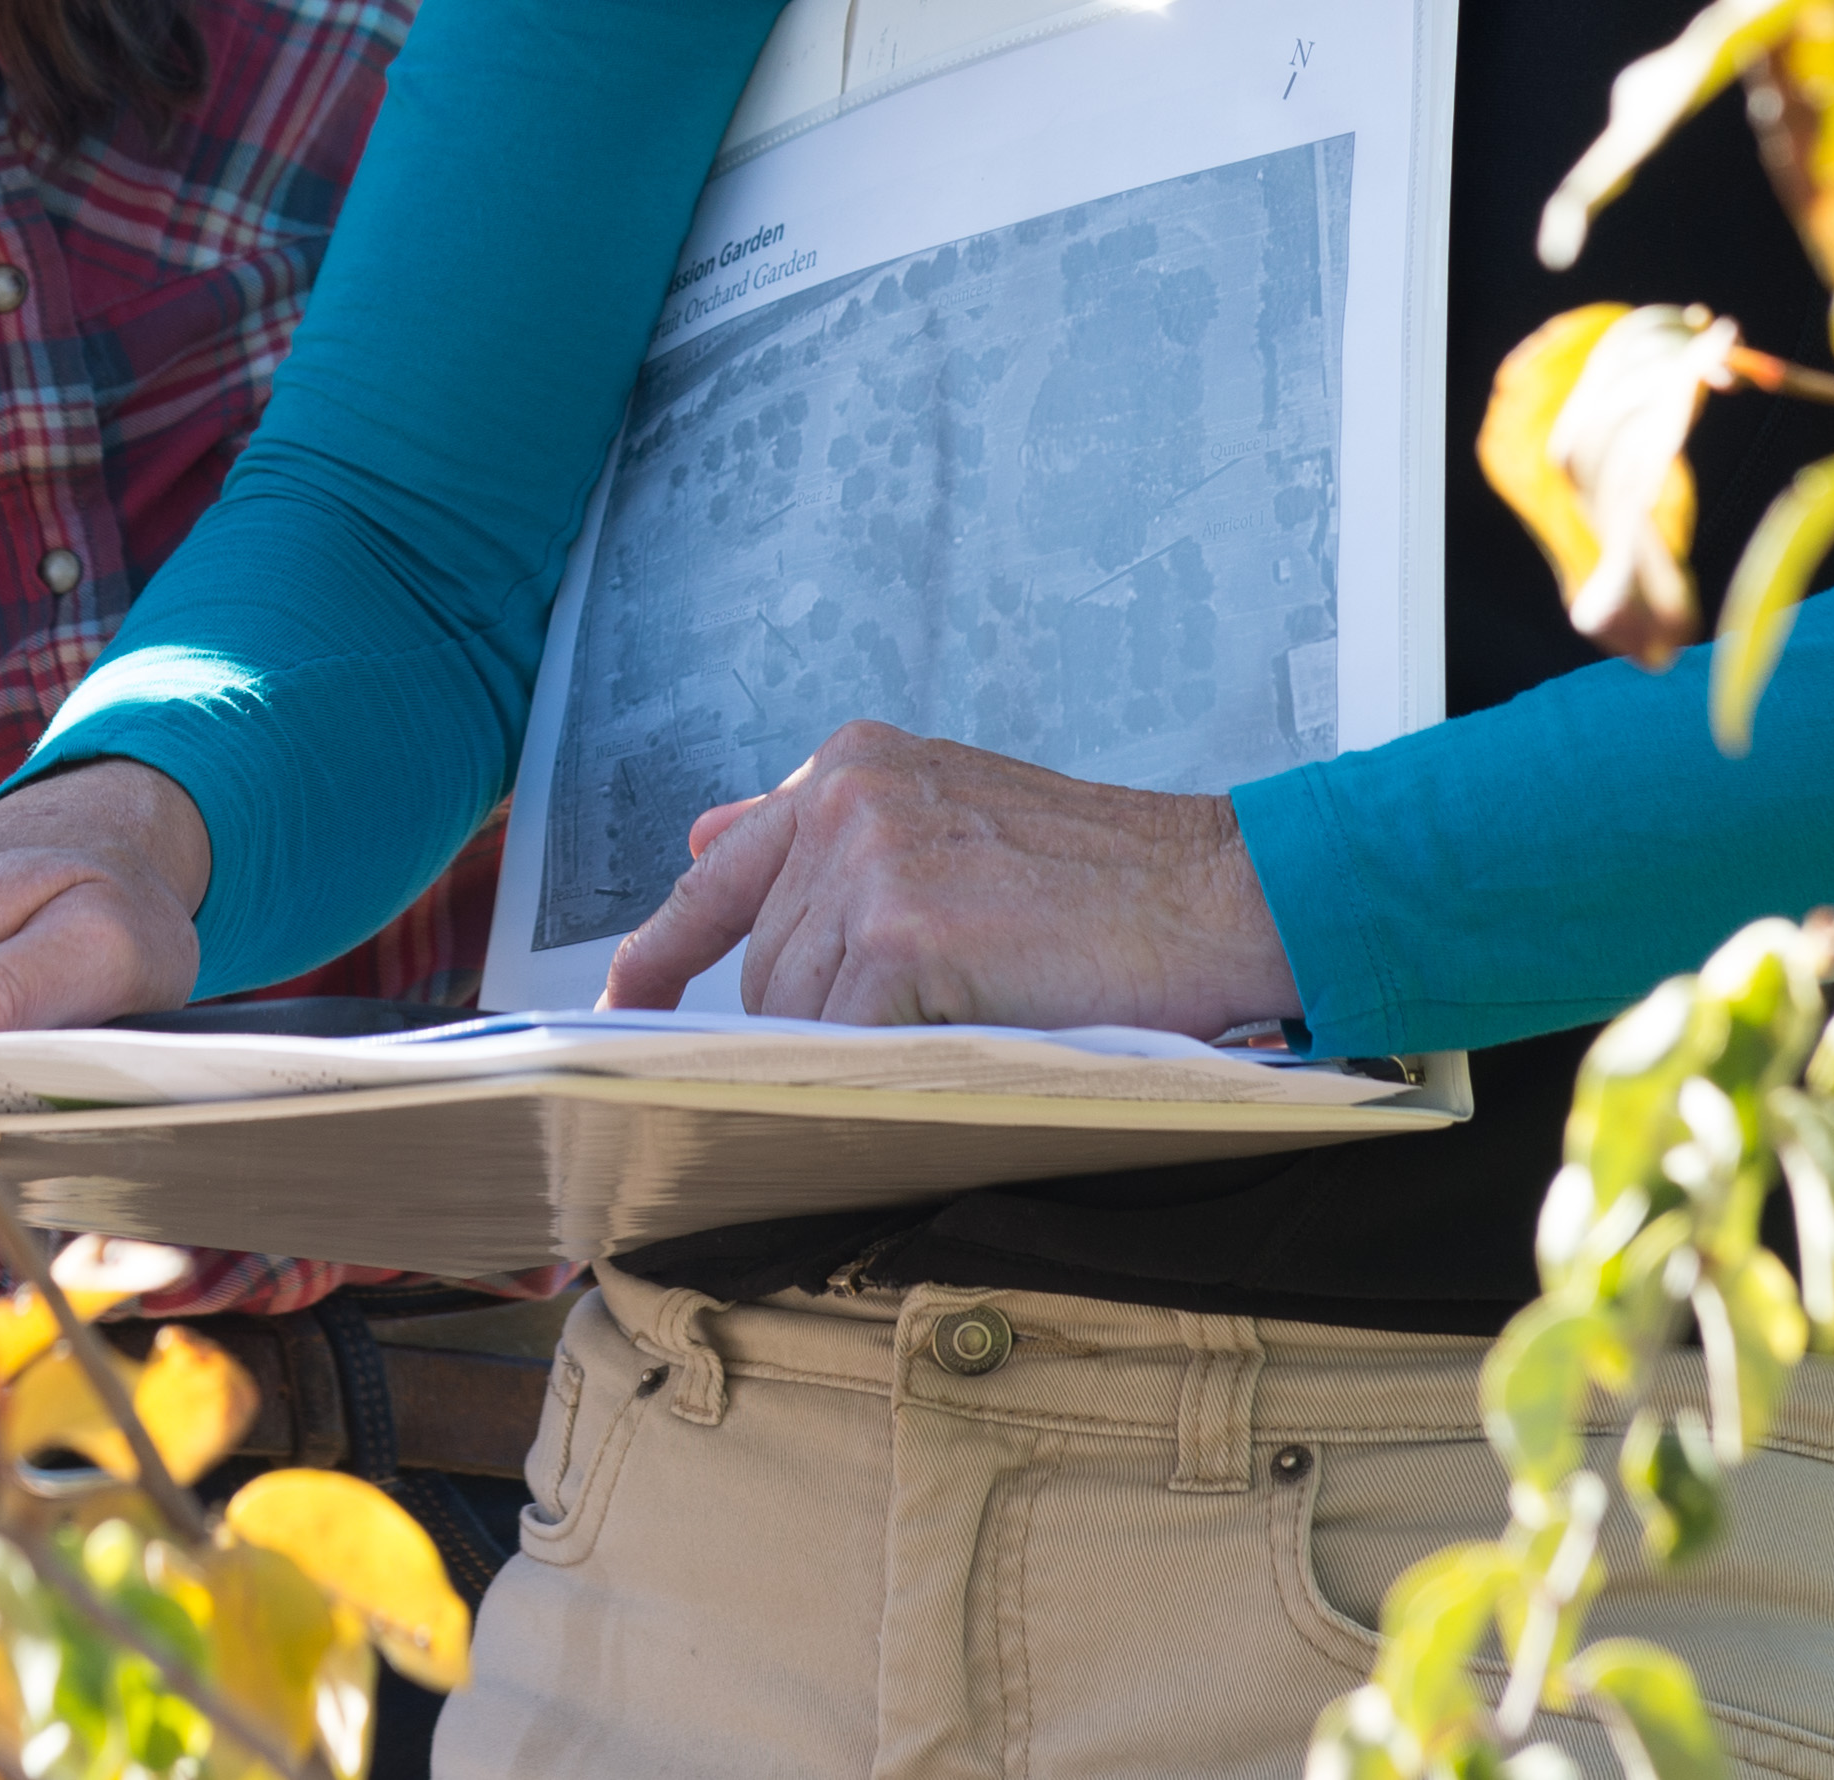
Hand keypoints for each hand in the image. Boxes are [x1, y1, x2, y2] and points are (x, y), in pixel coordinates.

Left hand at [597, 719, 1303, 1035]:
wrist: (1218, 896)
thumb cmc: (1102, 878)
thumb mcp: (945, 813)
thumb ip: (825, 832)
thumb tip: (703, 839)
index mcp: (853, 763)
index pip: (717, 870)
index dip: (659, 951)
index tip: (615, 1008)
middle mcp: (846, 795)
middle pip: (763, 965)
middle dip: (818, 1022)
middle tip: (920, 1033)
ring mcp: (870, 860)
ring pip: (796, 1012)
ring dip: (861, 1048)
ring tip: (965, 1023)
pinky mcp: (903, 932)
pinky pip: (845, 1043)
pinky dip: (887, 1069)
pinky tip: (960, 1047)